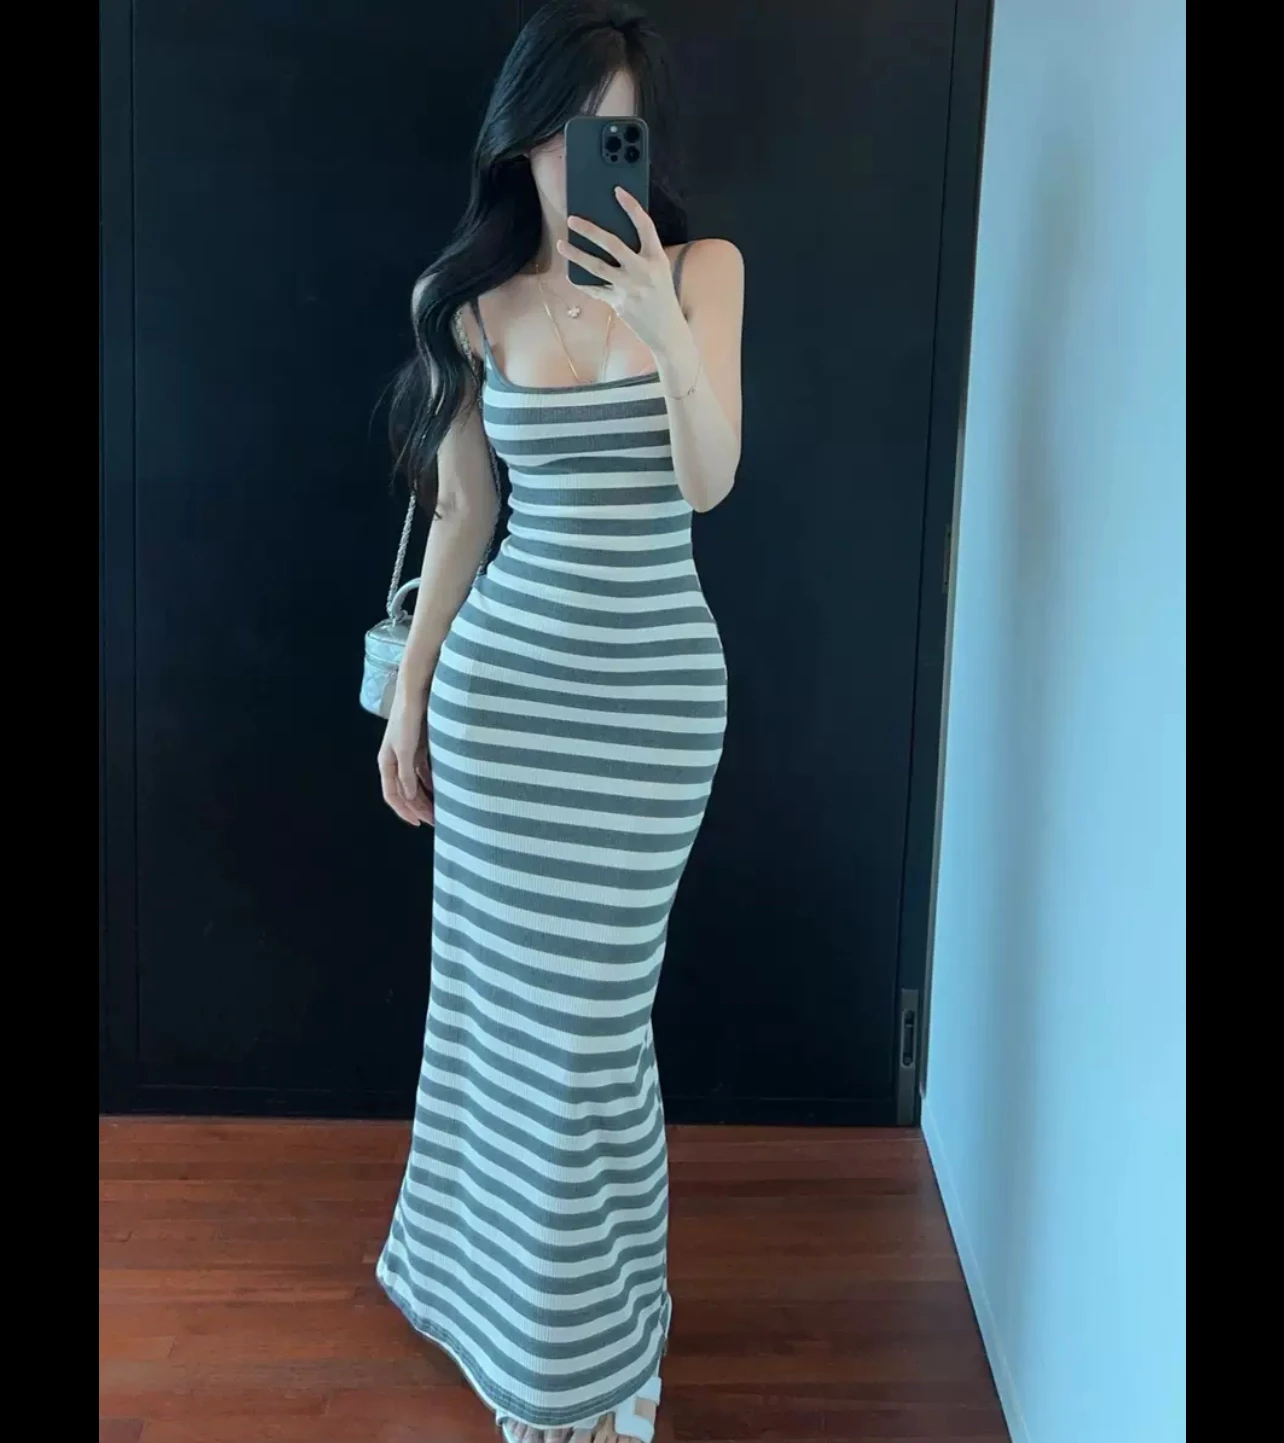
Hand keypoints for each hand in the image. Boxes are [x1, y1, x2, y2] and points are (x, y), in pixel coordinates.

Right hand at [378, 691, 434, 826]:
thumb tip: (408, 797)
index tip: (419, 823)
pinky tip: (444, 790)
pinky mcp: (419, 747)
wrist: (416, 692)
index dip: (404, 811)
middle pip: (405, 792)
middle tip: (436, 822)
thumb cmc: (407, 718)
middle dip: (418, 808)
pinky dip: (432, 783)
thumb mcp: (406, 749)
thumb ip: (406, 773)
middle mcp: (395, 761)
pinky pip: (424, 772)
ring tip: (440, 810)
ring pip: (415, 783)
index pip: (392, 795)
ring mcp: (408, 755)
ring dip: (425, 798)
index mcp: (387, 762)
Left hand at [559, 188, 687, 358]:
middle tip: (572, 219)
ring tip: (561, 245)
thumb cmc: (662, 296)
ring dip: (576, 255)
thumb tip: (610, 239)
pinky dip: (582, 282)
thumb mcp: (659, 271)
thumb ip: (641, 255)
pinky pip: (596, 289)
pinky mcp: (619, 303)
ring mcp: (629, 288)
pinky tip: (570, 274)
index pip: (645, 226)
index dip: (631, 207)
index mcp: (657, 258)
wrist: (668, 332)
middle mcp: (643, 271)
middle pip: (613, 244)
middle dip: (590, 230)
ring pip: (597, 267)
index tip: (618, 191)